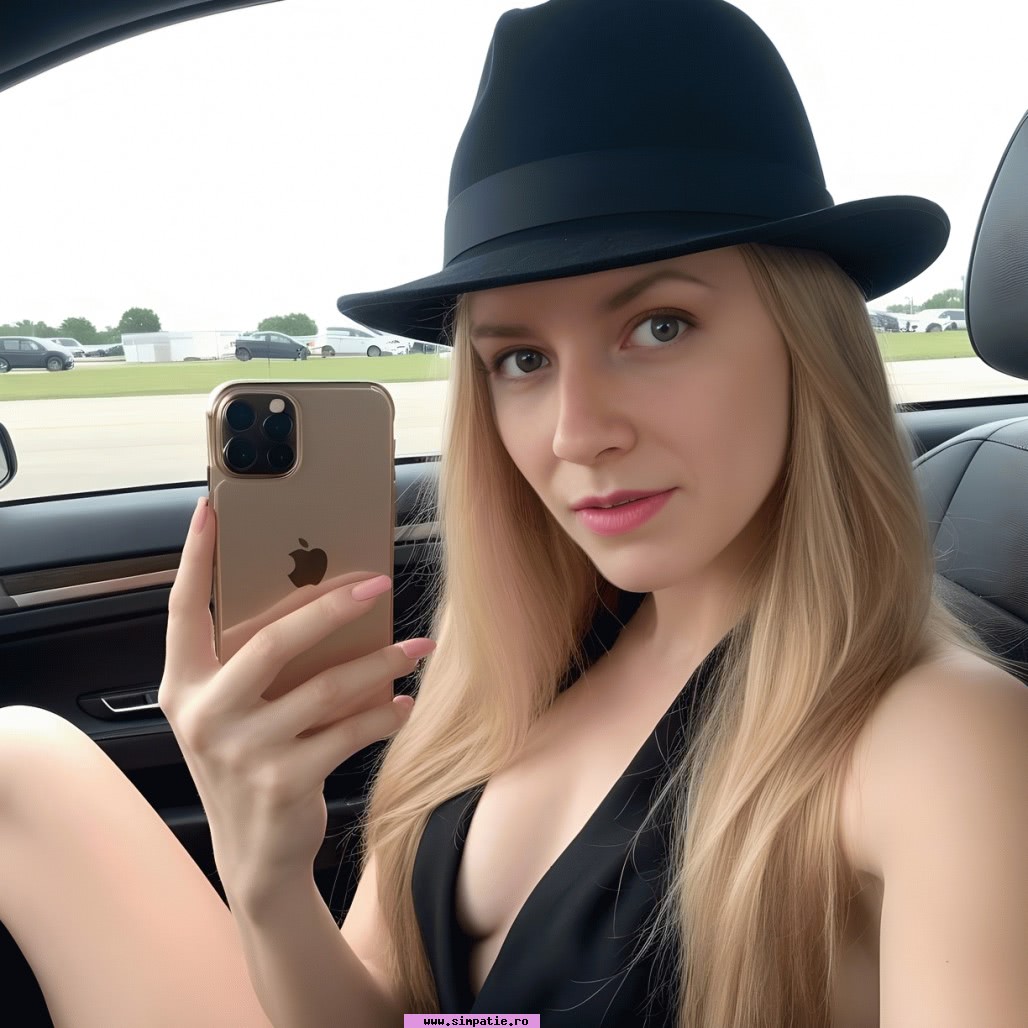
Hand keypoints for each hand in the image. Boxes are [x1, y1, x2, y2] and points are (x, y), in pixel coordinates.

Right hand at [158, 497, 429, 902]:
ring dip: (381, 661)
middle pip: (275, 639)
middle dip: (333, 605)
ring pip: (327, 685)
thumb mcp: (233, 712)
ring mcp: (242, 750)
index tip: (210, 509)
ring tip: (416, 648)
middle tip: (378, 583)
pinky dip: (385, 713)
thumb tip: (321, 598)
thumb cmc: (249, 763)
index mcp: (183, 687)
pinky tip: (404, 702)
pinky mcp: (284, 780)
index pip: (182, 610)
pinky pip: (350, 730)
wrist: (254, 853)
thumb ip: (254, 665)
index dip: (194, 558)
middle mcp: (204, 714)